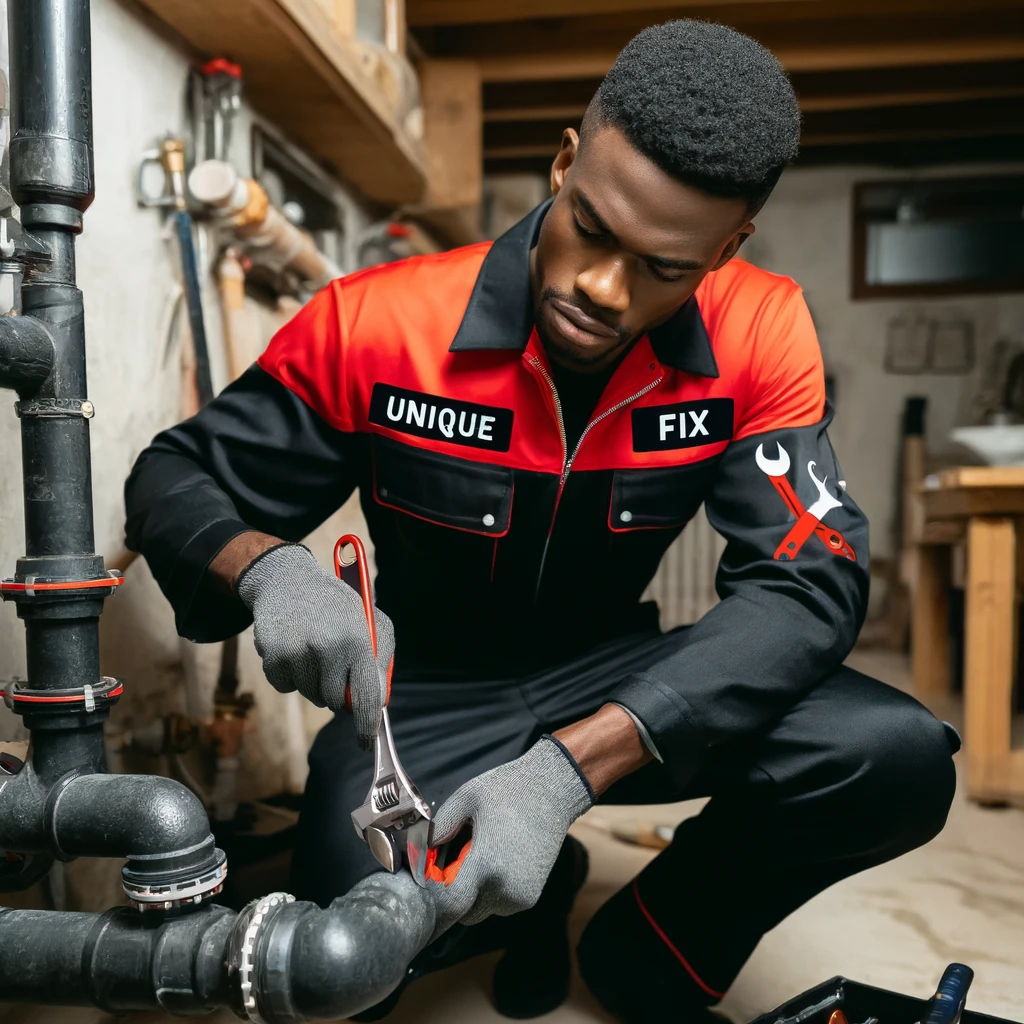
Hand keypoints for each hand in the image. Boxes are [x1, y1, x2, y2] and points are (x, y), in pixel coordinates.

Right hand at [236, 543, 393, 748]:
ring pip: (311, 695)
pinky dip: (291, 676)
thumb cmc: (337, 605)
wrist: (288, 580)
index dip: (367, 725)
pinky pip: (286, 687)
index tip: (366, 743)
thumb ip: (378, 661)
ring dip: (314, 682)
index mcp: (358, 640)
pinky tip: (294, 649)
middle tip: (334, 666)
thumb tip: (376, 703)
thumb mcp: (369, 621)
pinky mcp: (273, 657)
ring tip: (314, 650)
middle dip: (338, 692)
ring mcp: (298, 653)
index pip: (366, 696)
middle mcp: (328, 648)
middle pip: (336, 701)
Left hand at [426, 737, 593, 938]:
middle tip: (456, 862)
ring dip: (474, 893)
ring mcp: (520, 896)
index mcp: (486, 864)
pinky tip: (497, 862)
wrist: (552, 790)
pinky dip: (491, 891)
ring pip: (482, 909)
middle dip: (454, 892)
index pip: (450, 904)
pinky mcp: (530, 897)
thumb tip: (418, 853)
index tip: (429, 882)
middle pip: (463, 911)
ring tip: (479, 858)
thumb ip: (439, 828)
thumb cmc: (508, 790)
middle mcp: (504, 888)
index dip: (435, 898)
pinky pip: (499, 904)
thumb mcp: (466, 798)